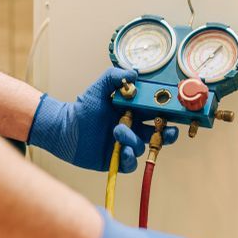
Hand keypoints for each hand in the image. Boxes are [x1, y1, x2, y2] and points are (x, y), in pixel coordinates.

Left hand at [27, 67, 178, 171]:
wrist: (64, 129)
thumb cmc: (82, 108)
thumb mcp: (99, 88)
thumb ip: (114, 77)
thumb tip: (135, 73)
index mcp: (133, 112)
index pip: (155, 114)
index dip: (167, 114)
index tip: (172, 112)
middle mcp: (132, 129)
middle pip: (158, 134)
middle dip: (167, 134)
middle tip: (169, 132)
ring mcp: (124, 145)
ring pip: (141, 147)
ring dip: (133, 141)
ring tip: (118, 132)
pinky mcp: (116, 160)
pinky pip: (130, 164)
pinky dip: (129, 158)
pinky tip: (121, 151)